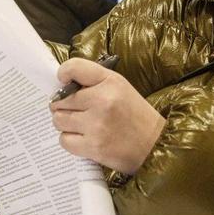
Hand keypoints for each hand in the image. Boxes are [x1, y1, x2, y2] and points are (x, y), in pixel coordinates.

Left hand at [50, 58, 165, 174]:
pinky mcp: (93, 147)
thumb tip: (61, 86)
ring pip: (59, 120)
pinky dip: (70, 140)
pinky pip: (64, 140)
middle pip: (60, 99)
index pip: (73, 67)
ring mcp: (96, 125)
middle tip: (77, 110)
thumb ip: (93, 81)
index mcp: (111, 81)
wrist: (155, 145)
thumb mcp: (121, 87)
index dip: (63, 74)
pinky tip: (84, 138)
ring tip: (82, 125)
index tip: (63, 81)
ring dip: (66, 123)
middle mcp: (102, 101)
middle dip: (63, 105)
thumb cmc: (135, 115)